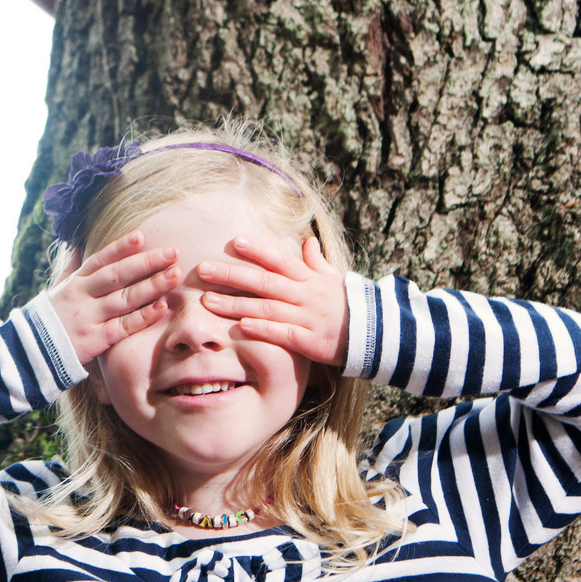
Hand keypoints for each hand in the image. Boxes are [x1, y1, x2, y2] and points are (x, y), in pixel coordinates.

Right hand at [46, 230, 179, 364]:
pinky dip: (143, 317)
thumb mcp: (57, 287)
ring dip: (151, 286)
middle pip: (117, 275)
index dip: (120, 247)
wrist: (30, 352)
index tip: (141, 236)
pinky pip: (123, 327)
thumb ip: (71, 265)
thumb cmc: (50, 317)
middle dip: (146, 262)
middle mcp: (82, 295)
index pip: (100, 259)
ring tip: (173, 275)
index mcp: (75, 281)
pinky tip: (162, 308)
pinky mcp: (95, 340)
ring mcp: (89, 317)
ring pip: (124, 299)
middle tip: (172, 252)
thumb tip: (76, 242)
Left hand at [197, 235, 346, 366]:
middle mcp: (305, 294)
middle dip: (231, 275)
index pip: (279, 260)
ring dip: (235, 304)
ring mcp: (307, 317)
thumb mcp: (334, 279)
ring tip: (207, 301)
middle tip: (203, 269)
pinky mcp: (309, 341)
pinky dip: (262, 329)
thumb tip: (308, 240)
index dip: (258, 250)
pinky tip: (240, 326)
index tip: (234, 241)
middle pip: (263, 282)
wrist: (377, 335)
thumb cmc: (349, 305)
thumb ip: (317, 262)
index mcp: (309, 278)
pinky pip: (282, 334)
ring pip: (266, 308)